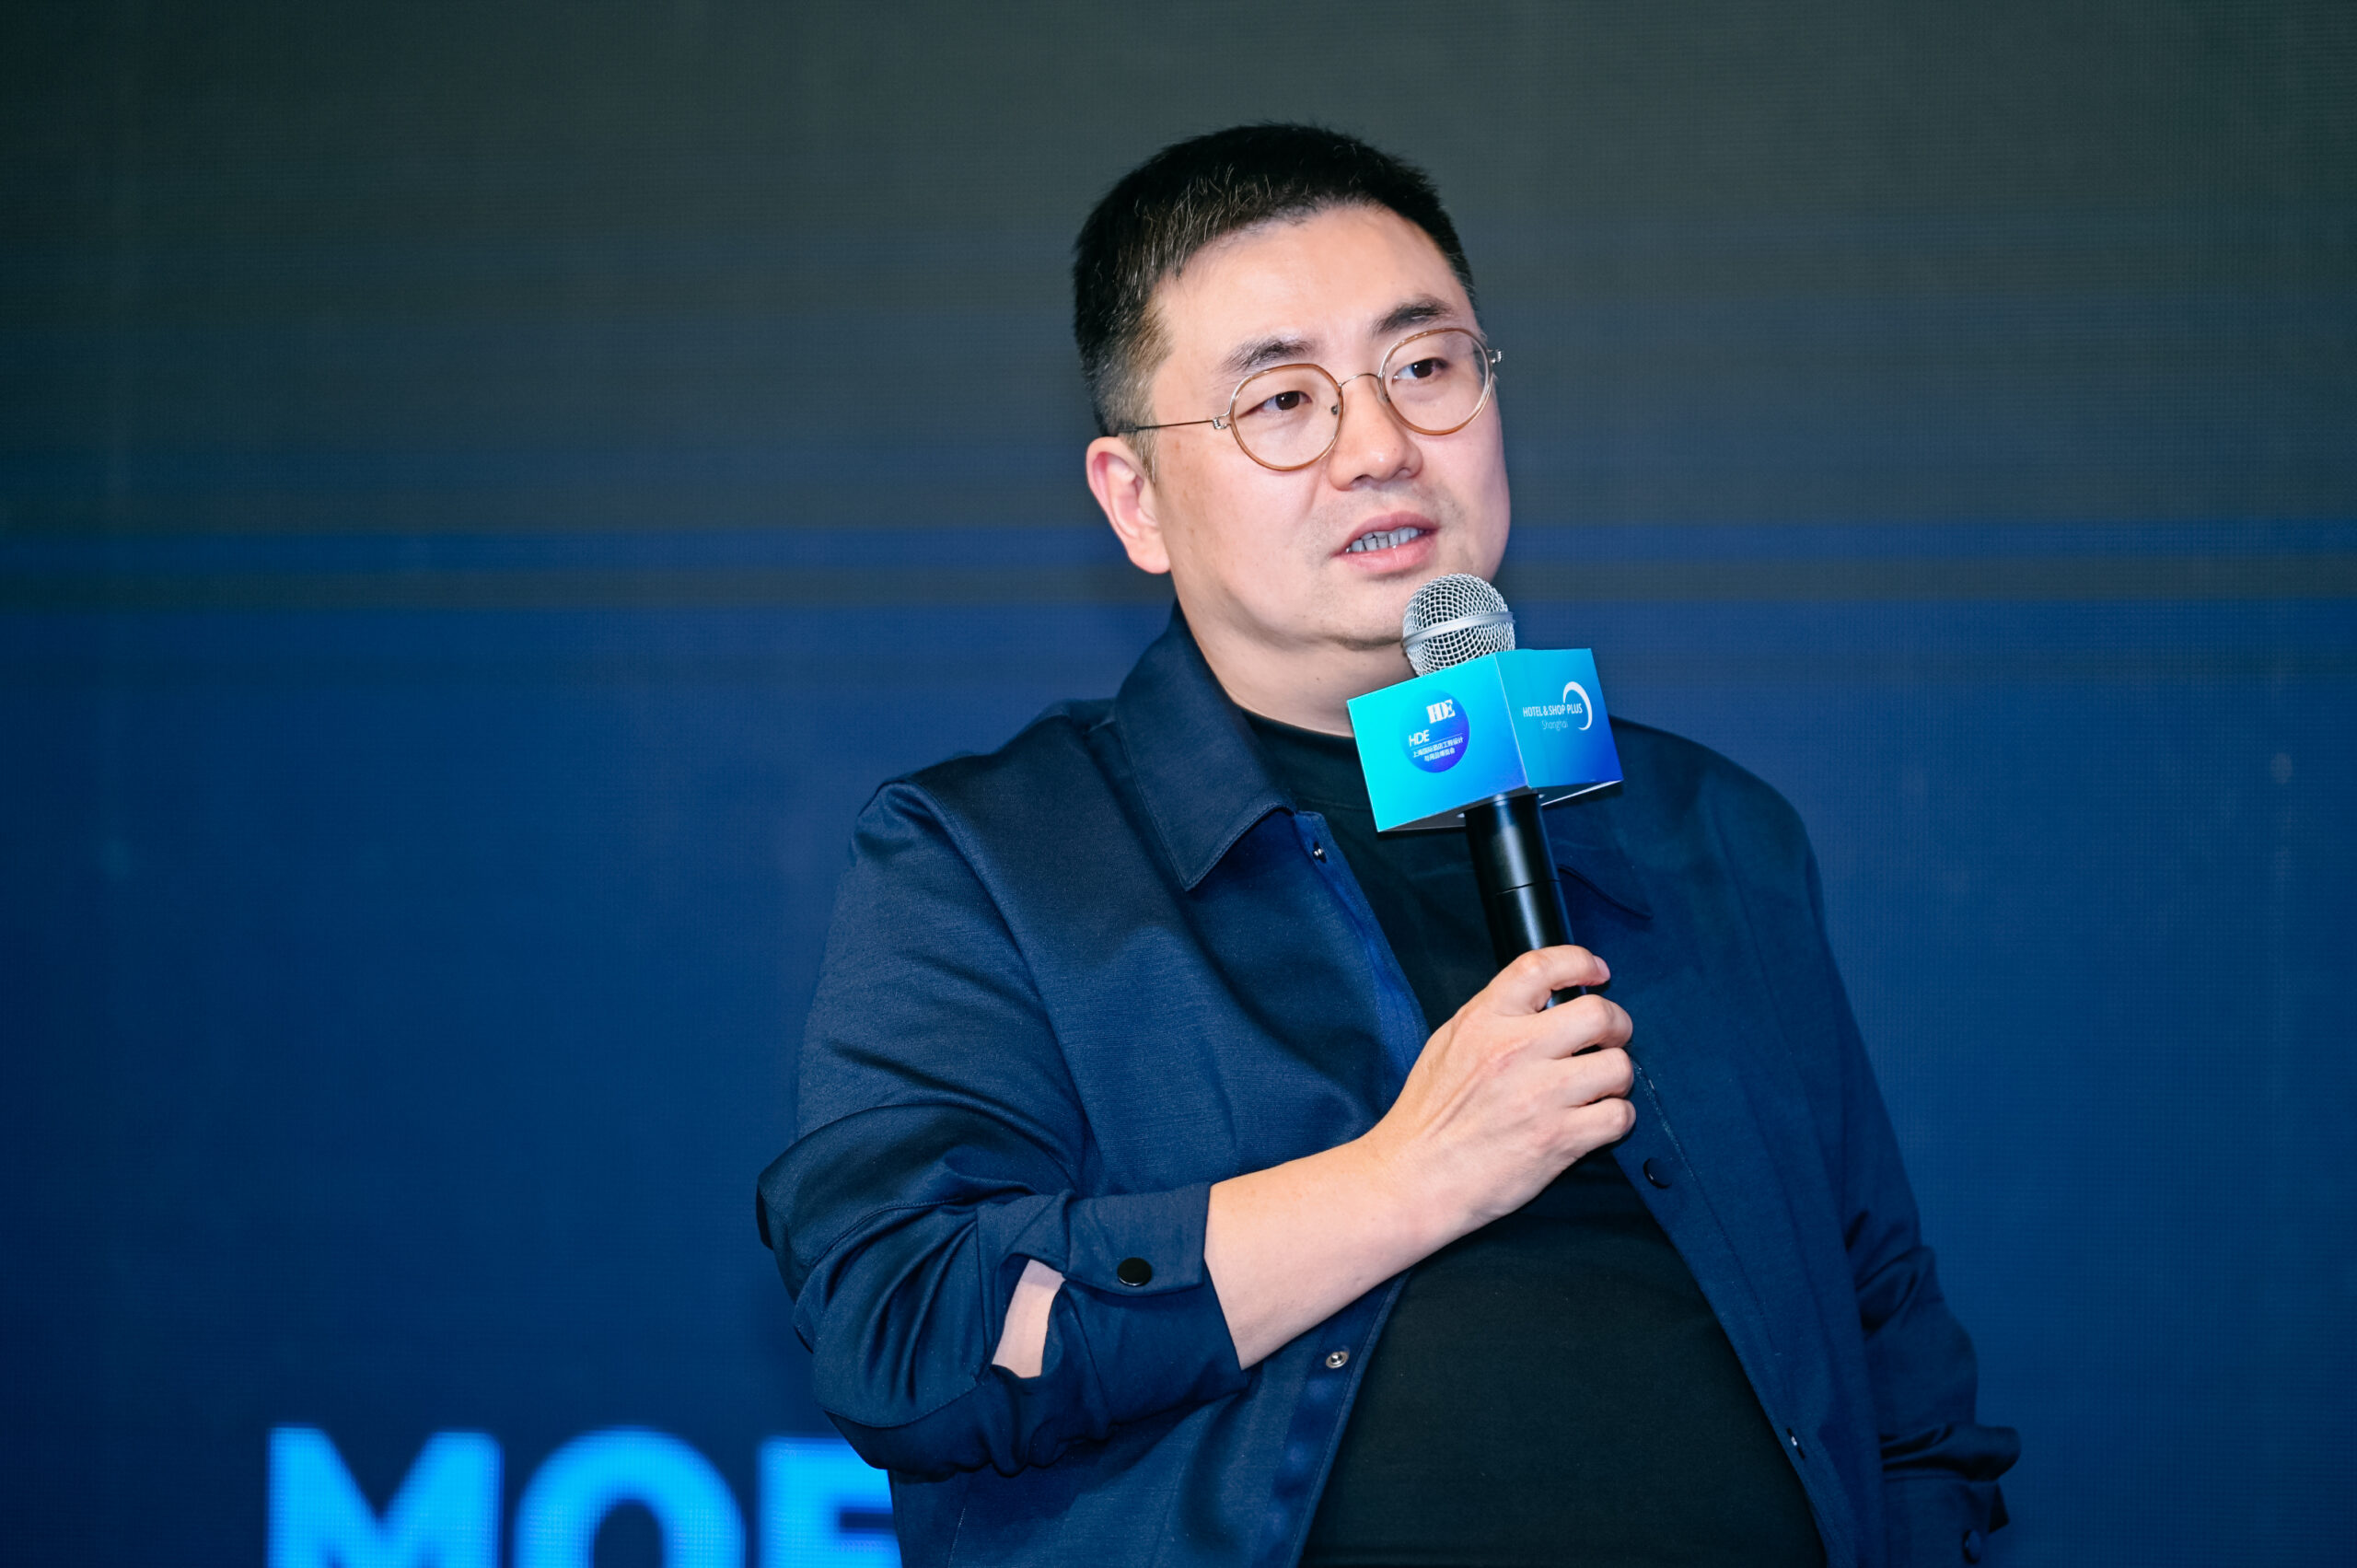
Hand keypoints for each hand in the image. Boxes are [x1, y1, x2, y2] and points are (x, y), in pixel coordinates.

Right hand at [1359, 945, 1634, 1244]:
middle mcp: (1514, 1050)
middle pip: (1599, 1013)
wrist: (1412, 1179)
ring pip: (1618, 1066)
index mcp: (1483, 1021)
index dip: (1581, 962)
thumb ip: (1492, 1017)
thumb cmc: (1427, 1117)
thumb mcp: (1447, 1045)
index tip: (1597, 972)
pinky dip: (1615, 1118)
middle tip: (1609, 1040)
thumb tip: (1541, 1000)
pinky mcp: (1558, 1139)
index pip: (1543, 966)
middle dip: (1616, 1025)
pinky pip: (1618, 1116)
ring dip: (1616, 1078)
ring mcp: (1539, 1095)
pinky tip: (1595, 1121)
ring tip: (1599, 1088)